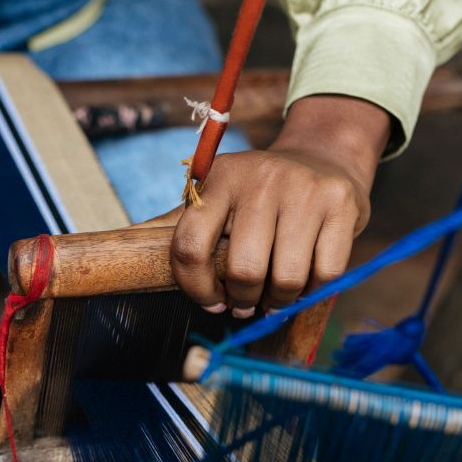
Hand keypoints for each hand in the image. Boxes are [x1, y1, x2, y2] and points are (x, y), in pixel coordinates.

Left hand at [168, 94, 389, 316]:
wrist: (324, 157)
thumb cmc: (259, 194)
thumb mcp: (216, 197)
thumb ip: (176, 225)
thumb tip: (120, 245)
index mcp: (220, 178)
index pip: (190, 247)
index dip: (197, 289)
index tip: (212, 303)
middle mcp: (260, 178)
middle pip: (243, 270)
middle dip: (244, 301)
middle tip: (247, 304)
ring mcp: (304, 188)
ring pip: (287, 278)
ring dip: (279, 301)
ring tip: (275, 297)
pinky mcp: (340, 203)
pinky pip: (325, 273)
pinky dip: (313, 291)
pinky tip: (305, 284)